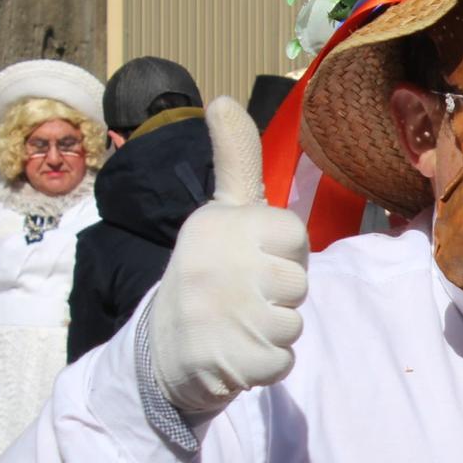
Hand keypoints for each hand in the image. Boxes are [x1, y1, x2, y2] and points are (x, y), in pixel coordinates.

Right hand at [147, 97, 309, 417]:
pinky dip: (267, 363)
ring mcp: (219, 316)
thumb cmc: (209, 272)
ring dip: (274, 329)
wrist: (164, 350)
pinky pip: (283, 361)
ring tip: (238, 324)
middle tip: (242, 296)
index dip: (282, 252)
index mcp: (216, 224)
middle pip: (298, 282)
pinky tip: (236, 352)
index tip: (250, 257)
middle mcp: (214, 265)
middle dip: (280, 294)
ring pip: (293, 322)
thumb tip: (223, 99)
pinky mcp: (229, 361)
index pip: (294, 234)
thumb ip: (235, 159)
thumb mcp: (221, 212)